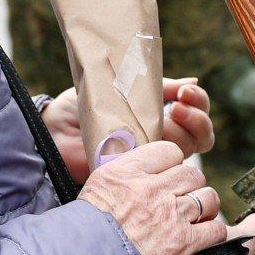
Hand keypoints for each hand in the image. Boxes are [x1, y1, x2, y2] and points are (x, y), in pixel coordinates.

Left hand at [43, 78, 214, 182]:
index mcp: (158, 115)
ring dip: (185, 132)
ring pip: (186, 152)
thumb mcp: (122, 86)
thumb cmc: (83, 107)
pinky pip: (162, 171)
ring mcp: (151, 159)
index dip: (198, 101)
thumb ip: (155, 85)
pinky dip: (165, 155)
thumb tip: (191, 80)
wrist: (54, 131)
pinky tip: (153, 140)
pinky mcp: (138, 175)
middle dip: (198, 117)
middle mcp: (159, 138)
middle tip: (180, 104)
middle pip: (200, 136)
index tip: (185, 90)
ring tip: (169, 115)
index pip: (194, 111)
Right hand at [79, 140, 227, 254]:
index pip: (169, 150)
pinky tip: (204, 237)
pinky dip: (213, 234)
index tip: (168, 175)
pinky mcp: (182, 243)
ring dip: (205, 208)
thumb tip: (136, 166)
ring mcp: (170, 215)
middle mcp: (152, 189)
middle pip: (192, 174)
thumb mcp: (97, 189)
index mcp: (128, 171)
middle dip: (190, 186)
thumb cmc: (86, 234)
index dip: (172, 163)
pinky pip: (215, 230)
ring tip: (196, 217)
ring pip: (208, 198)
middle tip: (182, 199)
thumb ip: (121, 175)